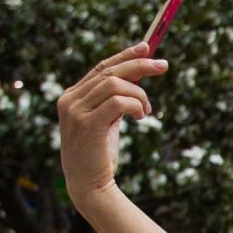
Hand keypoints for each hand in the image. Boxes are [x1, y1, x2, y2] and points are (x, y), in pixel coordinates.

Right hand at [57, 43, 168, 204]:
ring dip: (139, 94)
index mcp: (72, 96)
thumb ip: (115, 100)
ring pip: (114, 84)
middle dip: (139, 65)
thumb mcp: (107, 122)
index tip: (147, 47)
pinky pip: (117, 102)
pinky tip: (141, 116)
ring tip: (147, 111)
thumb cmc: (100, 155)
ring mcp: (75, 111)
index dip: (124, 56)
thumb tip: (138, 76)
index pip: (100, 67)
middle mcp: (70, 100)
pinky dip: (134, 105)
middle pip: (108, 71)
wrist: (90, 186)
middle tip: (163, 65)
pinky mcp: (87, 124)